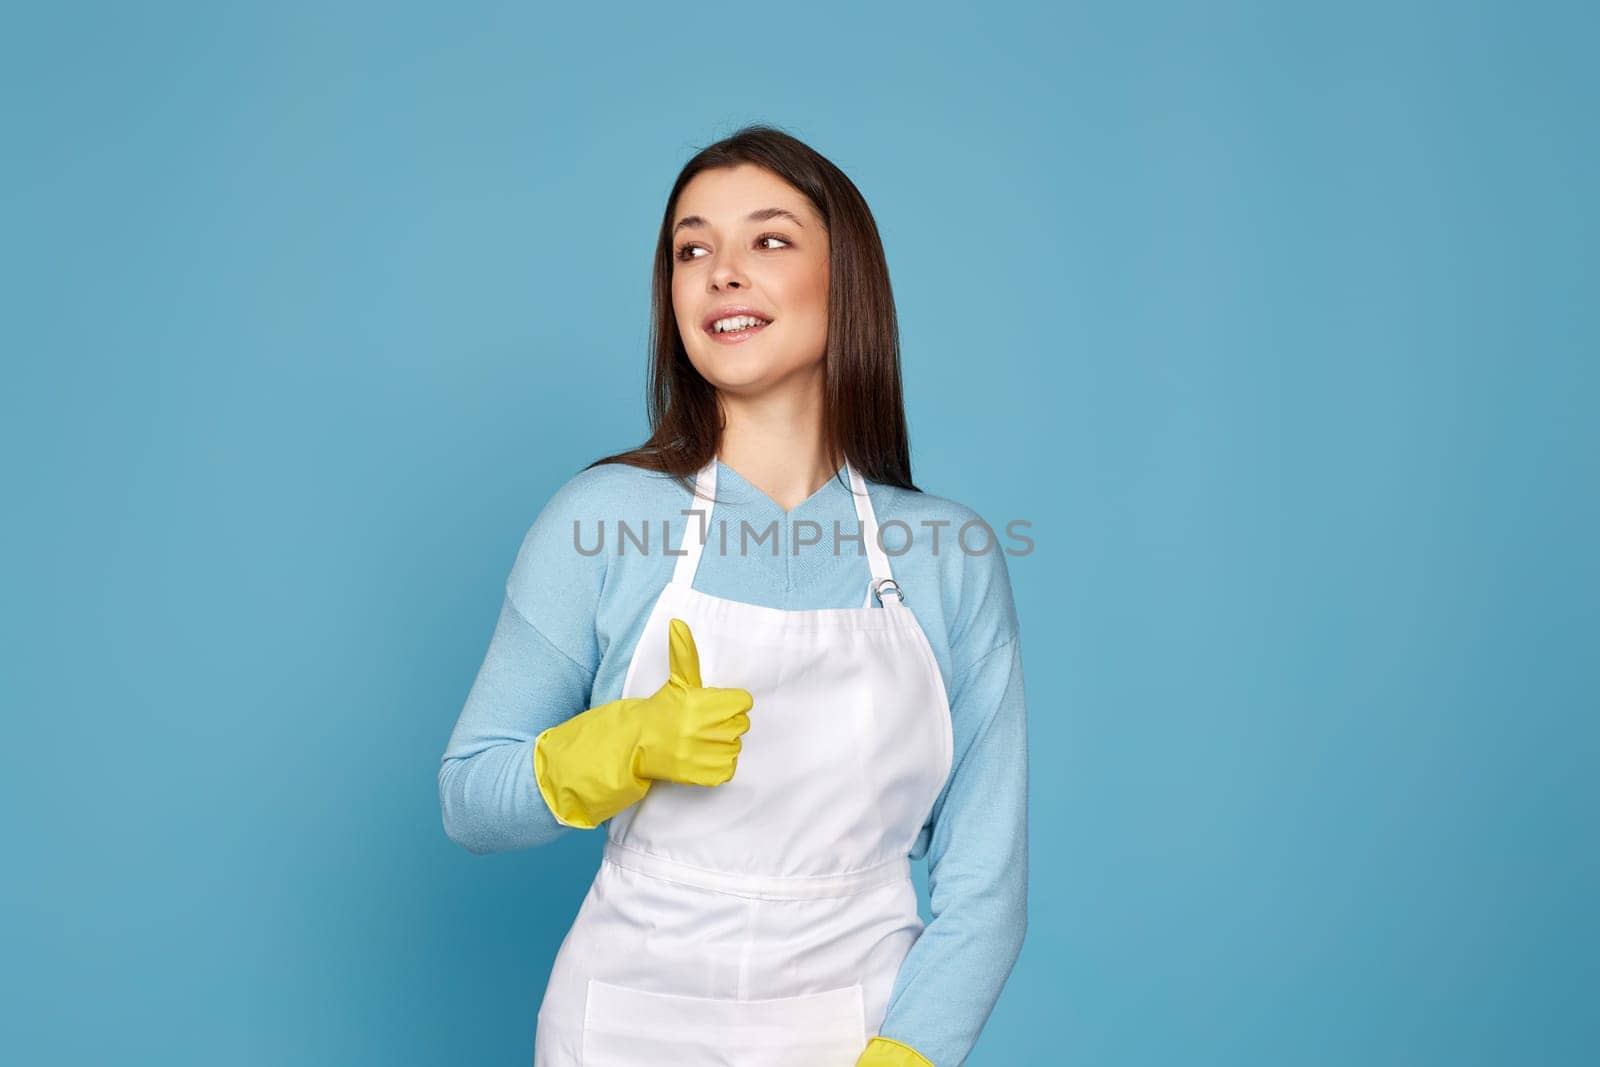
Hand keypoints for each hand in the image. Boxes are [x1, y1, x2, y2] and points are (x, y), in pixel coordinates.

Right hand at [631, 618, 752, 785]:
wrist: (637, 745)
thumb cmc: (662, 709)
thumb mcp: (676, 681)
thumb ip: (684, 653)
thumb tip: (678, 623)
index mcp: (700, 704)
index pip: (743, 702)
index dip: (730, 702)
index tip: (714, 706)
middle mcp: (702, 730)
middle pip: (741, 724)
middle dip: (725, 722)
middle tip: (703, 723)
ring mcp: (703, 755)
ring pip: (736, 746)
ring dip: (722, 744)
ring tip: (700, 740)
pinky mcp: (703, 776)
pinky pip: (729, 768)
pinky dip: (719, 764)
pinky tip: (701, 756)